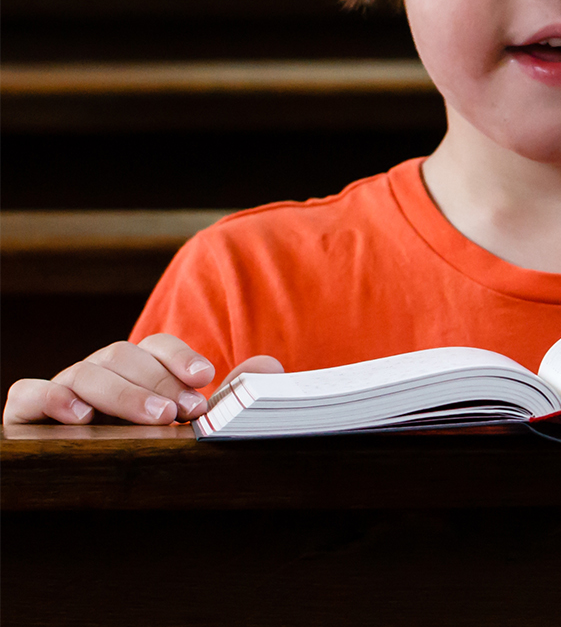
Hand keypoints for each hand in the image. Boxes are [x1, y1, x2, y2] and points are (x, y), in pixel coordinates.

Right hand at [2, 335, 282, 425]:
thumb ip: (226, 396)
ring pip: (86, 373)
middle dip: (160, 381)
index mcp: (134, 370)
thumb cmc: (140, 446)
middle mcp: (97, 373)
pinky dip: (51, 398)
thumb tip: (269, 368)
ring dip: (124, 393)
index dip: (180, 358)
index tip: (207, 378)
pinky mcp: (25, 415)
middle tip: (188, 411)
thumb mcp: (182, 424)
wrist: (77, 481)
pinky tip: (79, 416)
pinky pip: (27, 394)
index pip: (155, 346)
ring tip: (156, 417)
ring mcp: (61, 390)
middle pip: (123, 356)